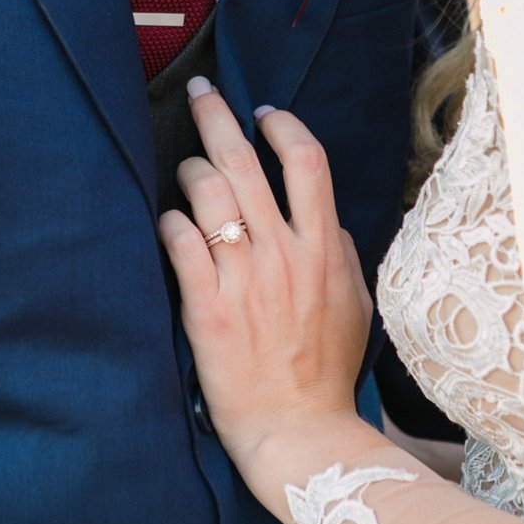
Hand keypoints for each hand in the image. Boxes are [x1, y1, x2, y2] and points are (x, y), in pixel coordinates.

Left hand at [159, 82, 371, 471]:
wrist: (299, 430)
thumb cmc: (327, 371)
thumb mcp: (355, 304)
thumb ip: (336, 253)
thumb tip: (319, 217)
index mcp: (324, 248)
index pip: (307, 161)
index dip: (281, 126)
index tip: (263, 114)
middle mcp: (283, 253)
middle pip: (245, 161)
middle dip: (218, 116)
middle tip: (201, 93)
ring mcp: (242, 277)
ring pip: (206, 192)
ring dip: (189, 171)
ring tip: (185, 174)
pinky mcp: (205, 305)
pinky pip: (178, 240)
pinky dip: (169, 222)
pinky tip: (169, 223)